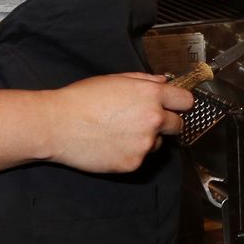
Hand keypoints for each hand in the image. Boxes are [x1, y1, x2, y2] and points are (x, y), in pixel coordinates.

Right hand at [45, 72, 192, 172]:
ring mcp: (144, 144)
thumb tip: (164, 82)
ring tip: (120, 132)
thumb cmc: (82, 99)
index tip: (175, 106)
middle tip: (145, 121)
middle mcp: (153, 120)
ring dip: (147, 139)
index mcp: (151, 95)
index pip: (186, 101)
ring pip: (158, 144)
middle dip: (167, 123)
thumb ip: (144, 81)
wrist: (57, 125)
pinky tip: (112, 144)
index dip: (179, 103)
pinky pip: (140, 158)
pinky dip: (131, 153)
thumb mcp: (115, 80)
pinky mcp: (133, 163)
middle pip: (178, 125)